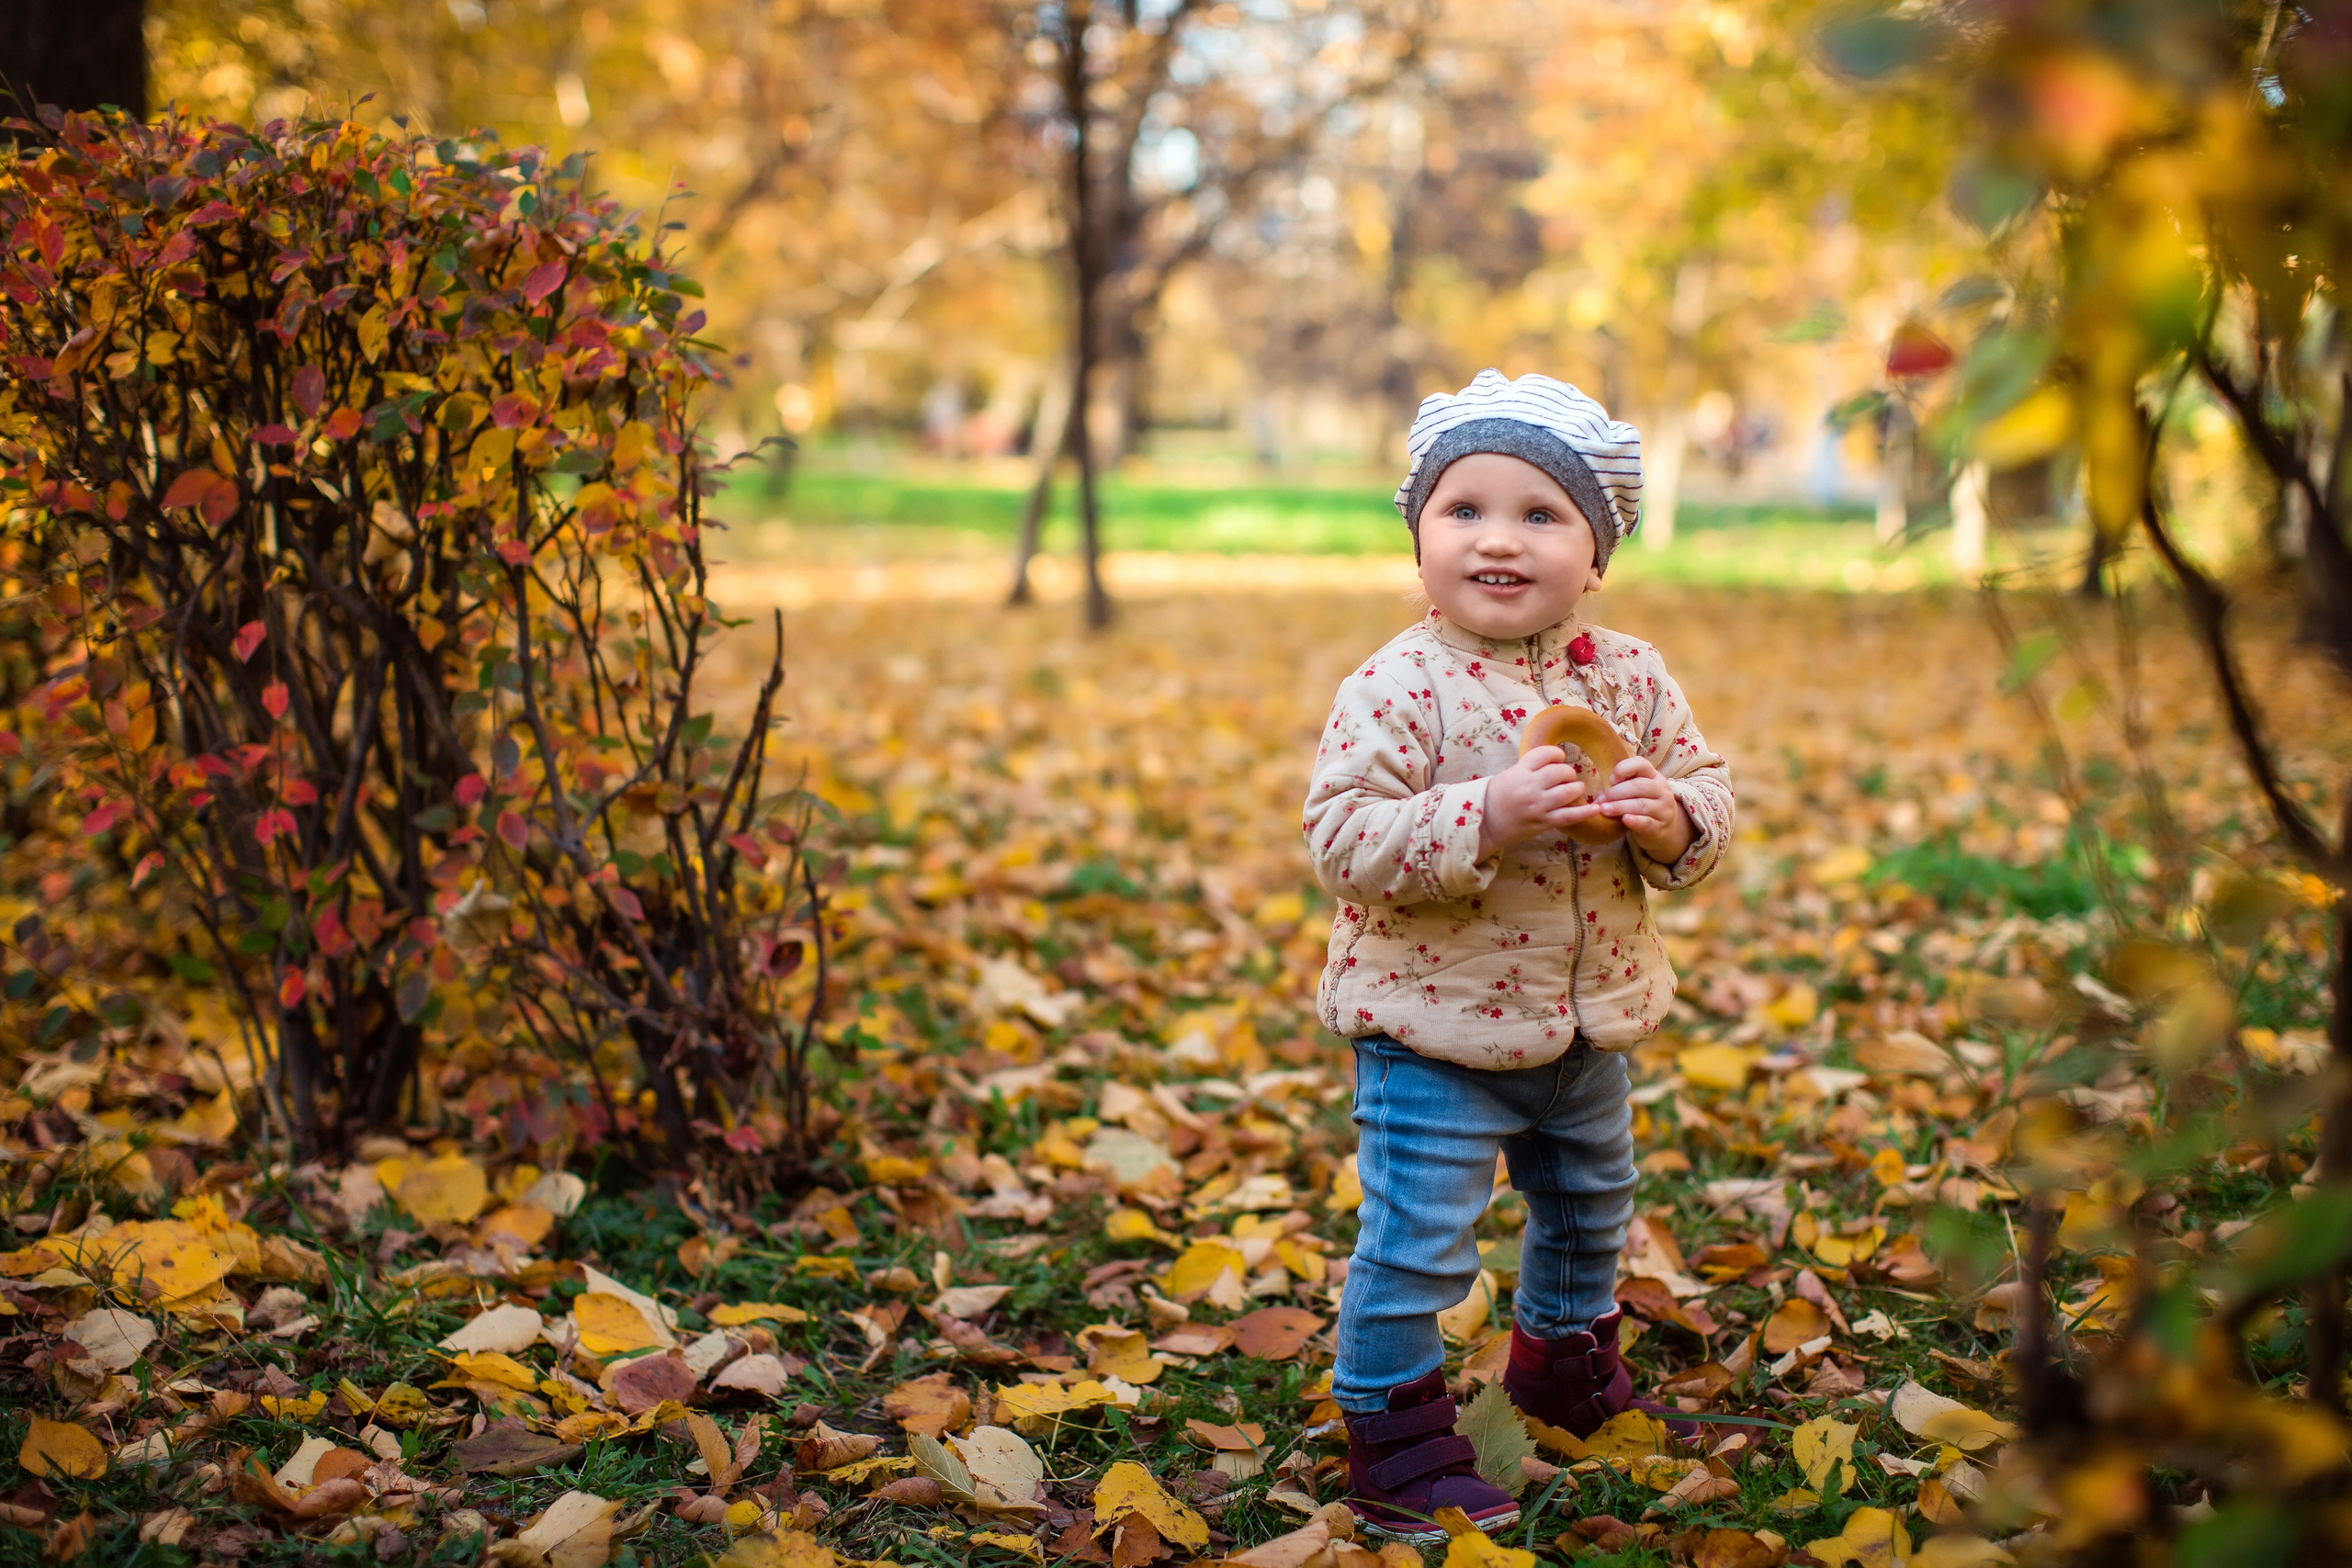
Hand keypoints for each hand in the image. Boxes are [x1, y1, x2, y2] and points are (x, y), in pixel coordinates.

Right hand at [1478, 746, 1599, 858]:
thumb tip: (1556, 761)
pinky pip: (1569, 816)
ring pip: (1569, 791)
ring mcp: (1538, 805)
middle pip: (1561, 771)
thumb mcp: (1509, 775)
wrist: (1484, 823)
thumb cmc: (1497, 797)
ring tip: (1574, 790)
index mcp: (1520, 771)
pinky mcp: (1542, 822)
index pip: (1546, 753)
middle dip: (1568, 773)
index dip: (1557, 754)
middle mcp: (1530, 786)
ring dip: (1576, 788)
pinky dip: (1585, 812)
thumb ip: (1530, 768)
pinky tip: (1595, 809)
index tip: (1558, 759)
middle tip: (1566, 778)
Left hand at [1597, 756, 1695, 863]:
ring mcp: (1664, 808)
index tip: (1610, 780)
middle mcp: (1661, 789)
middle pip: (1639, 785)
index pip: (1641, 764)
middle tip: (1600, 801)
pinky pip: (1647, 822)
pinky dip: (1635, 821)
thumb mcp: (1632, 793)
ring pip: (1642, 804)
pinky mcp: (1661, 825)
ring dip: (1620, 807)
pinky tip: (1625, 819)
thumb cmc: (1640, 805)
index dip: (1623, 769)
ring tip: (1604, 810)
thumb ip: (1617, 788)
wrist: (1661, 828)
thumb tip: (1599, 794)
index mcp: (1652, 776)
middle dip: (1615, 792)